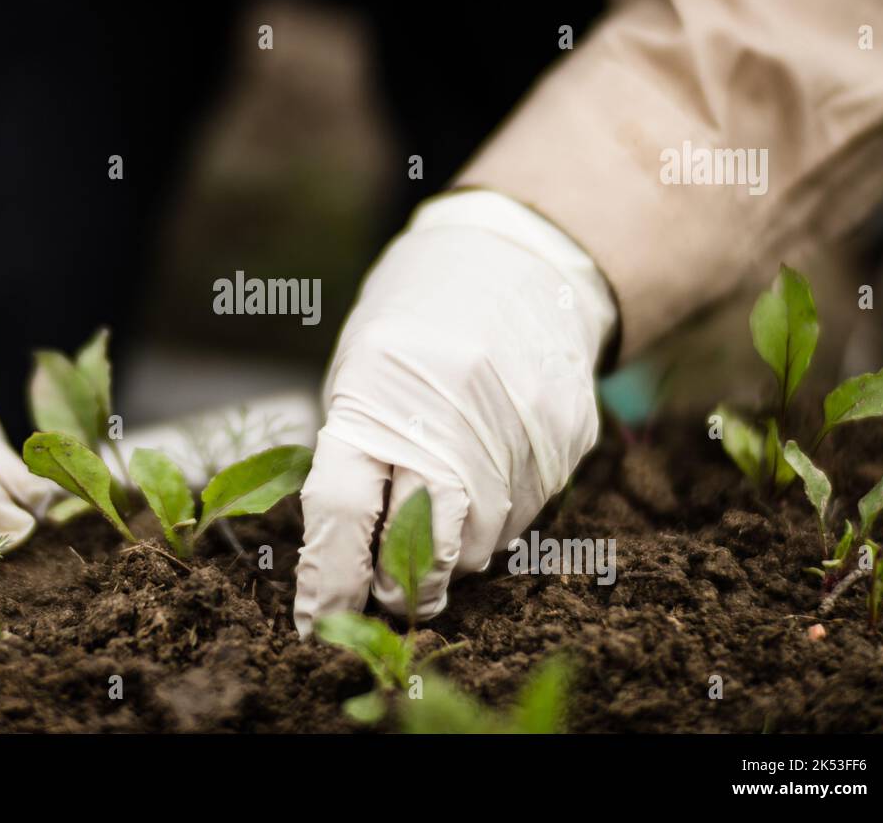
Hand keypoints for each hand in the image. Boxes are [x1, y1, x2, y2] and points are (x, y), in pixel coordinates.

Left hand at [293, 189, 616, 635]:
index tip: (316, 622)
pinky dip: (498, 519)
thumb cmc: (418, 321)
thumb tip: (351, 555)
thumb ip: (357, 453)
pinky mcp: (565, 439)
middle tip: (390, 593)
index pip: (343, 507)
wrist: (520, 260)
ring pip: (482, 541)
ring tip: (443, 515)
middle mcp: (449, 412)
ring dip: (455, 553)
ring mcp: (515, 428)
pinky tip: (489, 479)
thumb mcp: (363, 370)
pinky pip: (527, 515)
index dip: (328, 578)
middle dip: (402, 585)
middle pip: (424, 542)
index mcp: (378, 391)